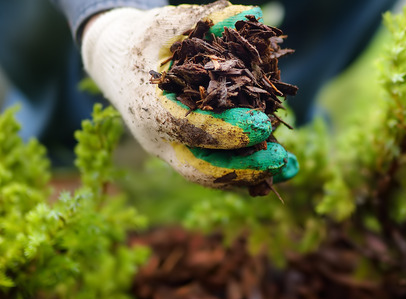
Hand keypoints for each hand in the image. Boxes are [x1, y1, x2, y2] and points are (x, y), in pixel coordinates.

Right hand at [81, 0, 297, 188]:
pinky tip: (281, 168)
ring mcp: (170, 151)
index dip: (227, 130)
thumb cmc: (144, 41)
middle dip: (242, 167)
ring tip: (289, 167)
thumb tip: (248, 15)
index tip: (263, 124)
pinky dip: (247, 172)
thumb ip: (206, 20)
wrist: (116, 64)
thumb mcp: (167, 24)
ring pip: (210, 176)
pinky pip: (216, 170)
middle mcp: (157, 138)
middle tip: (280, 158)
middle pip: (200, 168)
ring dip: (251, 175)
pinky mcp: (183, 154)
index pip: (189, 127)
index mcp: (149, 106)